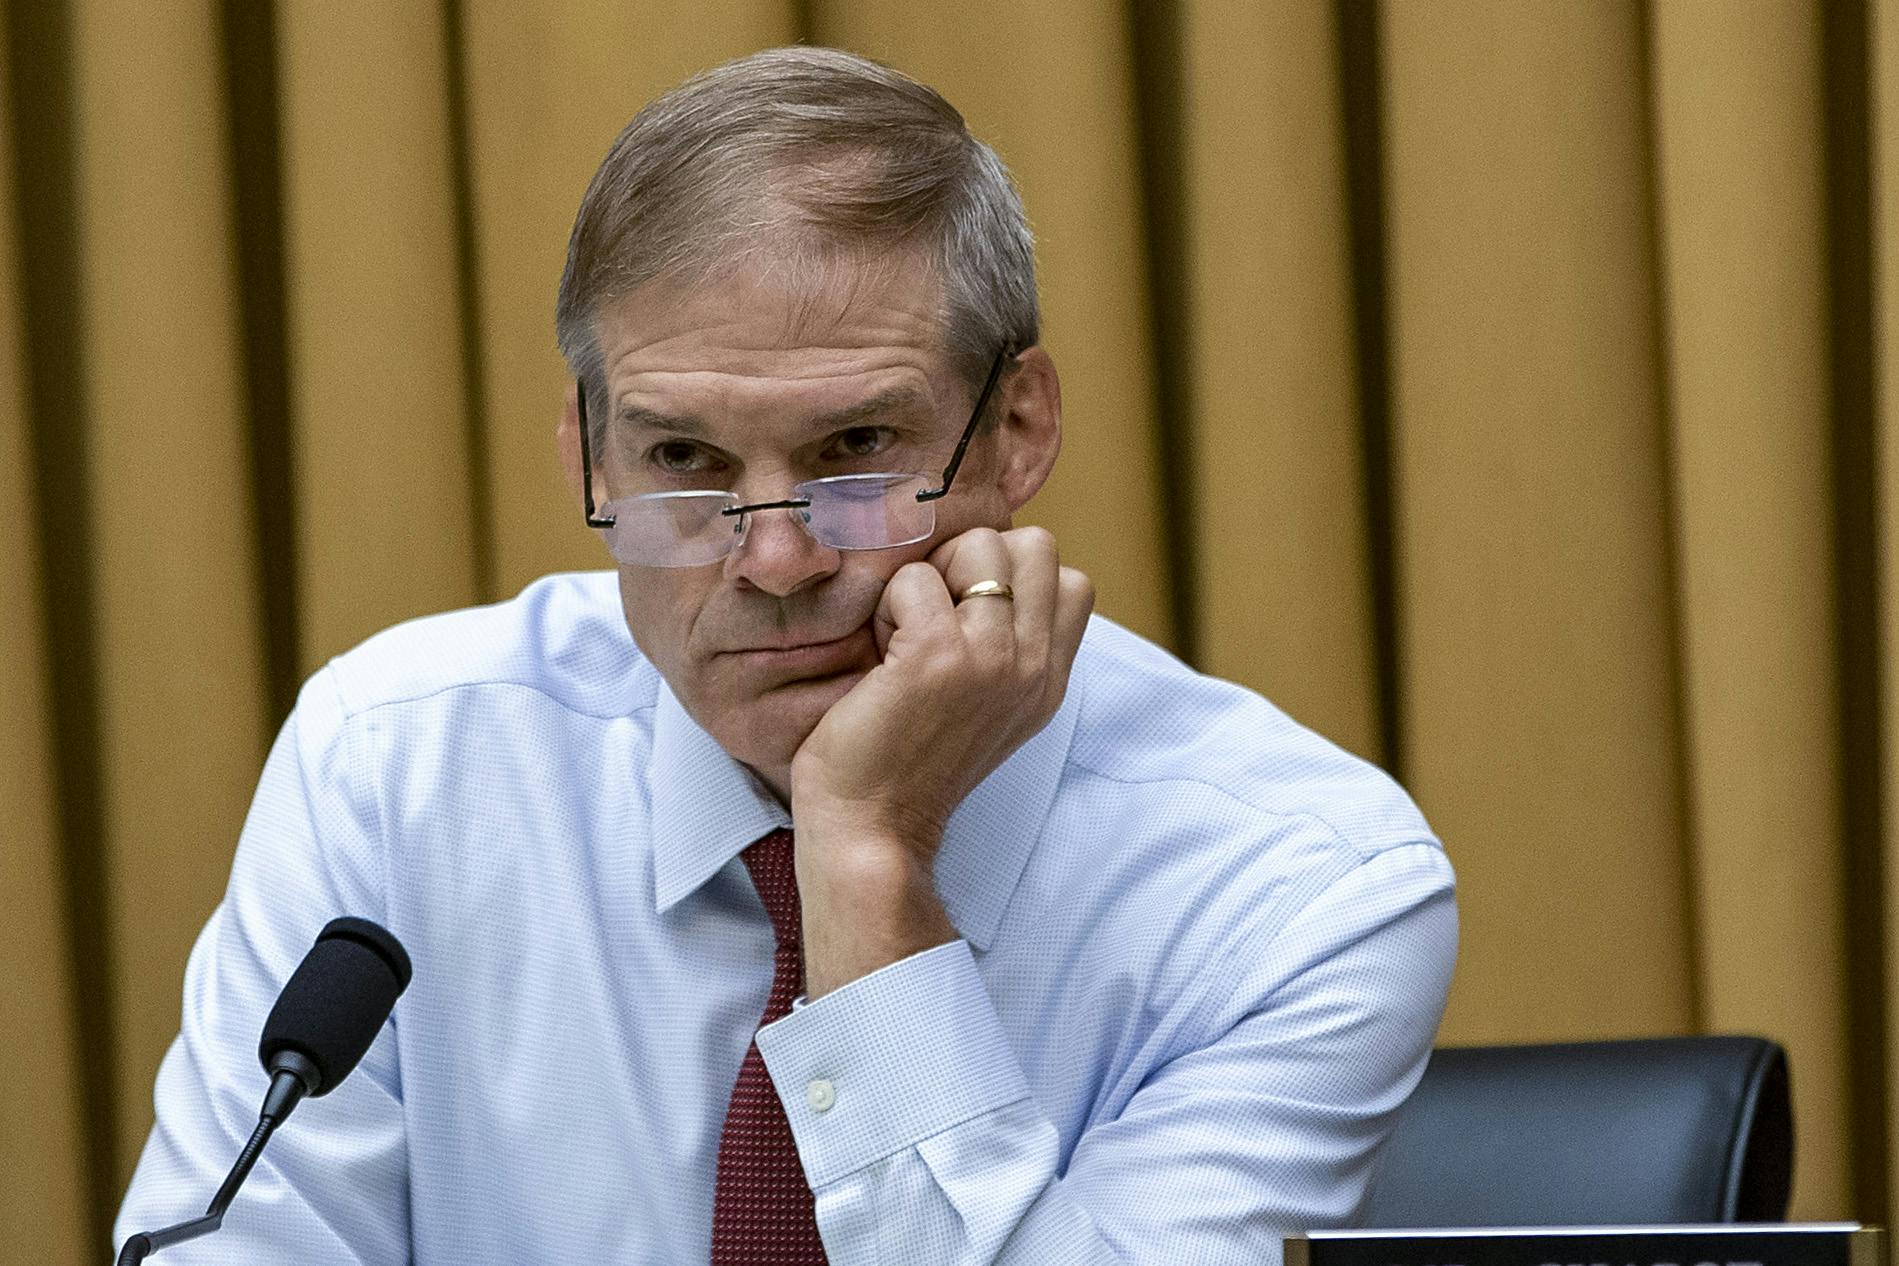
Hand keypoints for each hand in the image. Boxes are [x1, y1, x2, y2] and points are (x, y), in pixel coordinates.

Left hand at [787, 526, 1092, 995]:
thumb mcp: (985, 709)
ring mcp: (993, 659)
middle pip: (1034, 544)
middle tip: (932, 618)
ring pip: (981, 545)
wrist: (872, 834)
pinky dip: (888, 604)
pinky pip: (916, 578)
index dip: (1010, 578)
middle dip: (974, 560)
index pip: (1070, 579)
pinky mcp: (939, 657)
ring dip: (930, 578)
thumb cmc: (905, 767)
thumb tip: (985, 574)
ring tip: (905, 635)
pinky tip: (880, 654)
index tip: (964, 620)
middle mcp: (1034, 666)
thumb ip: (1006, 651)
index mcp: (1049, 679)